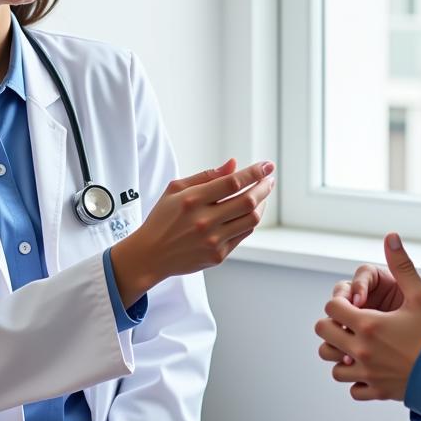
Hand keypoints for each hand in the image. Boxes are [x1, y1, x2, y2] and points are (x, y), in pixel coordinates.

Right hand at [110, 158, 274, 302]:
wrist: (151, 255)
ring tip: (262, 194)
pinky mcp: (218, 255)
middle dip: (264, 186)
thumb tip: (233, 164)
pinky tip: (249, 211)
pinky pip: (243, 234)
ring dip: (262, 204)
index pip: (232, 182)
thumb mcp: (175, 189)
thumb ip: (206, 176)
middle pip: (247, 201)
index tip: (267, 165)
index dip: (254, 172)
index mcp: (192, 200)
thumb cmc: (163, 218)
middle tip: (269, 178)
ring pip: (251, 219)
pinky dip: (250, 220)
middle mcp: (204, 221)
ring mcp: (213, 240)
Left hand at [315, 233, 420, 401]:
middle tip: (352, 323)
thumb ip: (402, 265)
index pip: (331, 307)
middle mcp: (361, 350)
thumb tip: (390, 236)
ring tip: (359, 346)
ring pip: (334, 366)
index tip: (355, 303)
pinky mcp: (377, 392)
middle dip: (333, 325)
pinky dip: (358, 380)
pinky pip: (353, 389)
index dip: (340, 302)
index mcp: (368, 325)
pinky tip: (372, 368)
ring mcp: (367, 374)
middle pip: (323, 335)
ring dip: (342, 355)